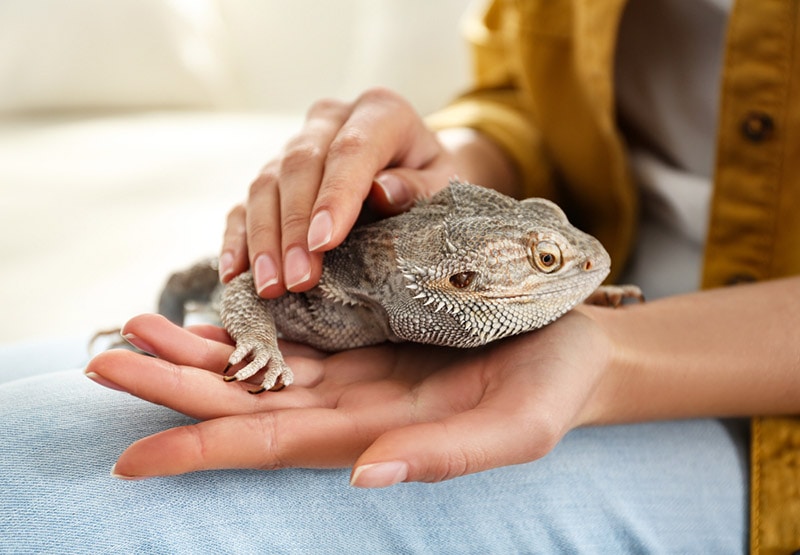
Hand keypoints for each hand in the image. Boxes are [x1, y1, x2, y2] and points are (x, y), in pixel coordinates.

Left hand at [85, 309, 613, 486]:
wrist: (572, 346)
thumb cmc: (552, 391)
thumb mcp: (515, 431)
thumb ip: (444, 458)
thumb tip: (364, 474)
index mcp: (373, 432)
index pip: (270, 444)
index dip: (200, 450)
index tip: (130, 457)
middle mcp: (349, 402)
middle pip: (244, 402)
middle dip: (172, 388)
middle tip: (101, 363)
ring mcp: (354, 365)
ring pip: (257, 364)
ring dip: (194, 352)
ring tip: (137, 327)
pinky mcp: (366, 328)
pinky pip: (290, 330)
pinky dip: (244, 323)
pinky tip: (209, 310)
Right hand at [219, 88, 460, 296]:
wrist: (415, 167)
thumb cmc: (431, 180)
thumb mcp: (444, 183)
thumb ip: (420, 187)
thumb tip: (383, 192)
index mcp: (378, 111)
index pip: (350, 150)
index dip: (334, 196)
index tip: (323, 242)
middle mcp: (329, 121)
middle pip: (299, 166)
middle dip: (294, 227)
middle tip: (298, 279)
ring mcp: (295, 145)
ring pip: (265, 184)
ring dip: (264, 239)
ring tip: (270, 287)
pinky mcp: (273, 176)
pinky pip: (244, 204)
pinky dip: (237, 238)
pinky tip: (235, 273)